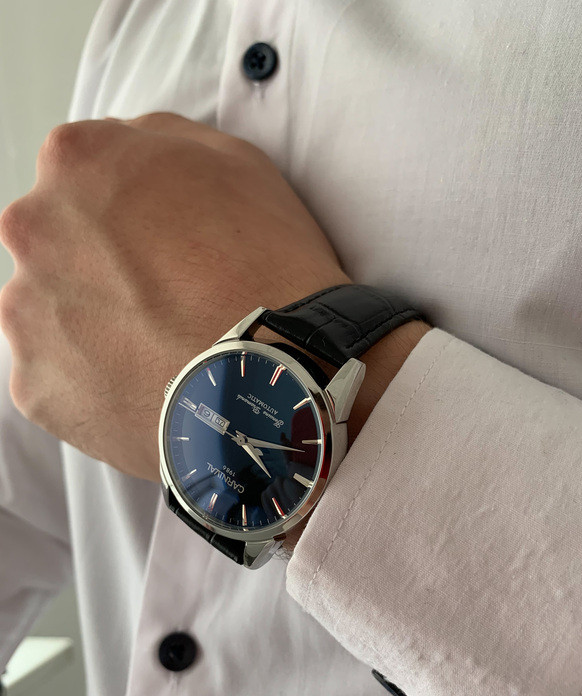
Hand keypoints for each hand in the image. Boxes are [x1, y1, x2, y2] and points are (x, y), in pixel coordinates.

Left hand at [0, 112, 429, 484]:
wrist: (272, 374)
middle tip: (160, 298)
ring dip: (90, 323)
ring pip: (49, 311)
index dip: (126, 210)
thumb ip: (164, 141)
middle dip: (99, 265)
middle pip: (55, 242)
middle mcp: (35, 229)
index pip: (80, 174)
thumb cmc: (266, 270)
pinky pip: (55, 376)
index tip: (158, 241)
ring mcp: (27, 311)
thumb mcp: (237, 161)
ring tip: (155, 346)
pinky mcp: (36, 385)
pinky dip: (91, 380)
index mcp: (77, 164)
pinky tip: (141, 382)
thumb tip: (136, 151)